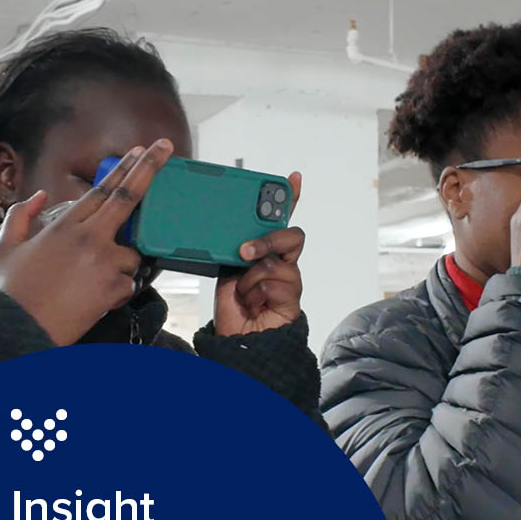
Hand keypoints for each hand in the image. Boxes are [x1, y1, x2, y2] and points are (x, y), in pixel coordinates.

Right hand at [0, 140, 173, 345]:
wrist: (19, 328)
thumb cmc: (14, 289)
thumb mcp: (7, 246)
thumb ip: (22, 215)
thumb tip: (39, 197)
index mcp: (65, 225)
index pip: (102, 190)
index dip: (124, 168)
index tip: (141, 150)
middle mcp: (89, 237)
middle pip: (128, 197)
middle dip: (150, 168)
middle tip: (166, 148)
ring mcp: (105, 261)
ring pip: (132, 252)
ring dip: (121, 263)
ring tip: (89, 282)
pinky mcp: (116, 286)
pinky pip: (128, 282)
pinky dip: (117, 289)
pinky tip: (94, 299)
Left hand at [214, 172, 304, 335]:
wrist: (241, 341)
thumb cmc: (235, 307)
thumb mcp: (227, 271)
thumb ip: (233, 251)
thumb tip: (233, 237)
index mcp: (264, 251)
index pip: (281, 220)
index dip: (290, 198)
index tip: (293, 178)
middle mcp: (281, 262)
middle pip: (291, 236)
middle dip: (268, 239)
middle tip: (245, 250)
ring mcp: (288, 279)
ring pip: (278, 260)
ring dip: (253, 275)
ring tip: (244, 289)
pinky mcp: (292, 296)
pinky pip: (275, 281)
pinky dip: (256, 291)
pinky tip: (253, 302)